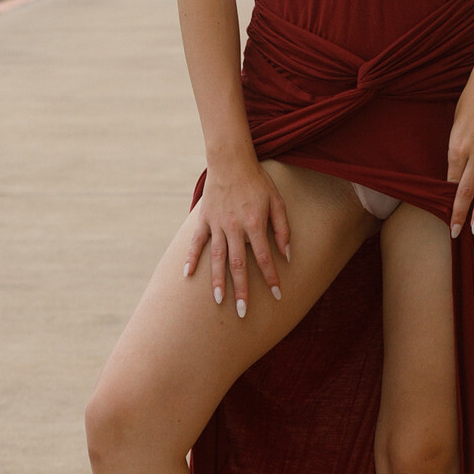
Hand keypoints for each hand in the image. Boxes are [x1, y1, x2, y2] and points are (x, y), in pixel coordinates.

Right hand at [184, 159, 290, 316]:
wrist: (231, 161)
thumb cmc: (258, 181)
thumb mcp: (278, 202)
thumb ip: (283, 228)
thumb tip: (287, 254)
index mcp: (255, 224)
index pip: (265, 258)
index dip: (272, 278)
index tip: (277, 296)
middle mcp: (235, 228)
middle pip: (238, 265)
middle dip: (241, 290)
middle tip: (242, 312)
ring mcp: (217, 224)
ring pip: (217, 258)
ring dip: (217, 281)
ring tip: (218, 301)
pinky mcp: (204, 220)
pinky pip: (196, 242)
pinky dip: (191, 259)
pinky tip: (187, 275)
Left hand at [446, 64, 473, 237]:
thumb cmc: (470, 101)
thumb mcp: (455, 125)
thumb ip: (455, 151)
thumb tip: (454, 175)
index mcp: (458, 147)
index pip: (452, 183)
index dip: (448, 203)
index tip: (446, 220)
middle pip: (468, 191)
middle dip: (462, 214)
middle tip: (457, 233)